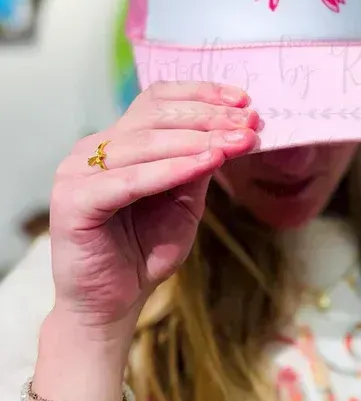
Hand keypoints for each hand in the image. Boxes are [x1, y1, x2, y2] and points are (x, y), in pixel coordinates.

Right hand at [48, 81, 258, 333]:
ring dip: (198, 140)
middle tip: (248, 123)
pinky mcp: (73, 201)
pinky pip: (129, 179)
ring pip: (145, 142)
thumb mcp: (184, 201)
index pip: (157, 99)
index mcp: (116, 142)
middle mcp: (91, 149)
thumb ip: (199, 164)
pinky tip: (207, 163)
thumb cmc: (144, 251)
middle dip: (208, 117)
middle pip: (154, 115)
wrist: (111, 306)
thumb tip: (234, 129)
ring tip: (237, 141)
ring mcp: (77, 173)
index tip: (244, 100)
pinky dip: (171, 169)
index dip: (201, 93)